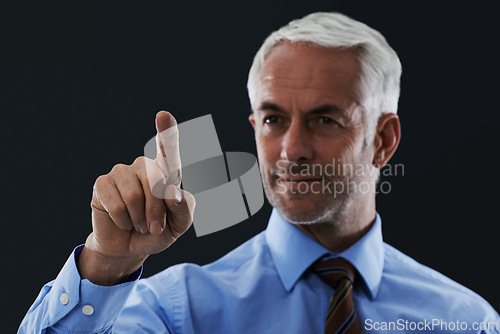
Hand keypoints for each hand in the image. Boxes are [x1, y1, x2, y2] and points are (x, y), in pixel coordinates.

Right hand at [78, 111, 194, 284]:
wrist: (130, 248)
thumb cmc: (158, 231)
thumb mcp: (180, 225)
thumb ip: (184, 209)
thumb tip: (172, 193)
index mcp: (166, 172)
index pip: (168, 149)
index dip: (167, 132)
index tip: (163, 116)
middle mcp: (144, 166)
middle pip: (155, 182)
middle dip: (157, 211)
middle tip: (155, 228)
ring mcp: (121, 172)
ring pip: (134, 195)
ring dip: (139, 219)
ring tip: (139, 224)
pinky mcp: (102, 184)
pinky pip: (116, 204)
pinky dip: (123, 221)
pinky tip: (122, 221)